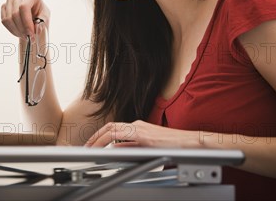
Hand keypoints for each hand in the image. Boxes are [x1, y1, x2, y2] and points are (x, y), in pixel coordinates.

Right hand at [1, 0, 49, 39]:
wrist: (34, 14)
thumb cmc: (40, 14)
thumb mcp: (45, 18)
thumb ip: (42, 23)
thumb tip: (37, 28)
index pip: (24, 7)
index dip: (26, 22)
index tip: (30, 33)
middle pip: (15, 13)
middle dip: (22, 29)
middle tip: (28, 37)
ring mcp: (10, 0)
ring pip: (8, 18)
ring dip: (16, 30)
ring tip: (24, 35)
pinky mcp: (4, 7)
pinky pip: (4, 21)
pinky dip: (11, 29)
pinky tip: (19, 32)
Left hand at [84, 120, 200, 147]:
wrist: (189, 142)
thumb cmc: (172, 145)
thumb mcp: (148, 147)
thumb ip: (133, 146)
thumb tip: (118, 149)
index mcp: (138, 127)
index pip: (114, 128)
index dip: (101, 135)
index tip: (92, 143)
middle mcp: (137, 125)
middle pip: (109, 126)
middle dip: (95, 136)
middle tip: (85, 146)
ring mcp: (140, 128)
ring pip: (112, 129)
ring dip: (99, 138)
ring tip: (90, 147)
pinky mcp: (144, 135)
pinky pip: (121, 136)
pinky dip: (108, 141)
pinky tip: (103, 148)